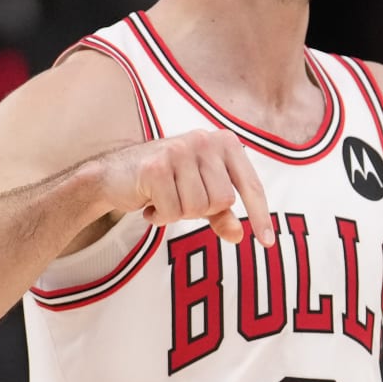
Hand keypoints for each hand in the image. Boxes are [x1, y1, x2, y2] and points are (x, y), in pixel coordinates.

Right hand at [97, 130, 275, 246]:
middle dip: (201, 211)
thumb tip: (239, 235)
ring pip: (198, 207)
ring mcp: (180, 150)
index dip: (260, 215)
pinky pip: (174, 211)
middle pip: (223, 200)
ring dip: (179, 213)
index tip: (268, 242)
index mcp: (223, 142)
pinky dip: (161, 216)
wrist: (114, 176)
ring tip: (164, 199)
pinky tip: (150, 203)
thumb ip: (220, 214)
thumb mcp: (197, 195)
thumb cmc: (163, 183)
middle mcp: (204, 139)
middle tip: (180, 200)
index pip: (250, 185)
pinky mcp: (156, 166)